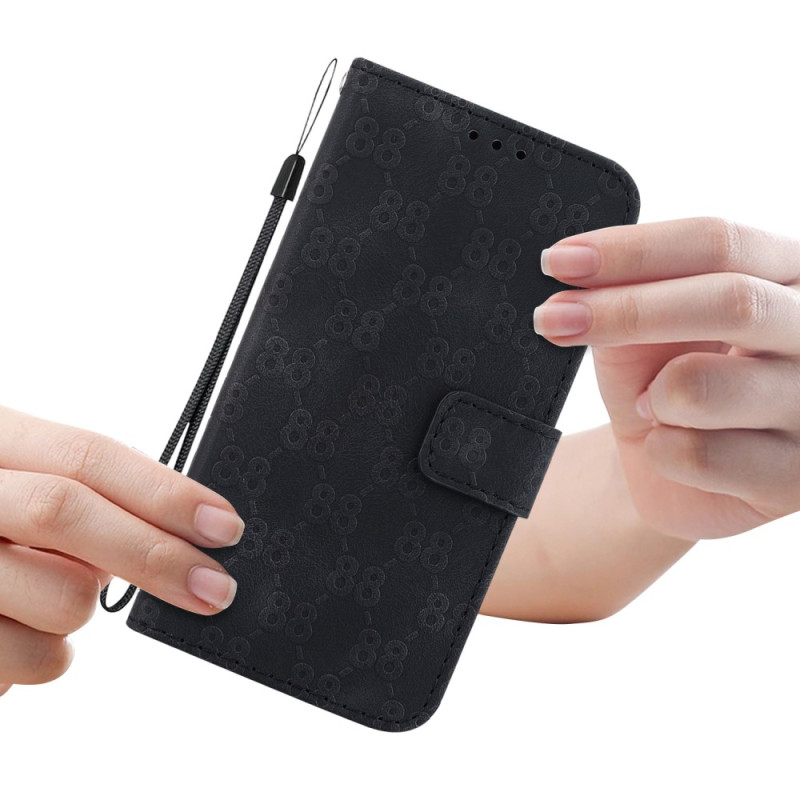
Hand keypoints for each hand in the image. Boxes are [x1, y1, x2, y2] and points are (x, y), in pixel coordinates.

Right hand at [0, 404, 243, 693]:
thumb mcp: (25, 484)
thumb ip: (88, 497)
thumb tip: (186, 534)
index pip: (87, 456)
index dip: (164, 491)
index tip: (224, 526)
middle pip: (64, 512)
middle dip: (156, 554)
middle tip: (215, 588)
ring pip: (59, 597)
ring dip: (81, 609)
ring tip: (52, 594)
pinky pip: (30, 662)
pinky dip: (48, 655)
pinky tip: (21, 630)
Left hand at [533, 217, 799, 541]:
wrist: (678, 474)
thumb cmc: (663, 383)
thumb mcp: (644, 331)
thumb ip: (635, 295)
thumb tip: (587, 273)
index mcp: (790, 278)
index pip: (720, 243)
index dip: (633, 250)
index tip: (560, 262)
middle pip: (732, 301)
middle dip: (629, 311)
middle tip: (553, 318)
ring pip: (705, 386)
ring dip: (650, 395)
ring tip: (648, 405)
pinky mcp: (795, 481)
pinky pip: (700, 455)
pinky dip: (659, 450)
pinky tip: (671, 449)